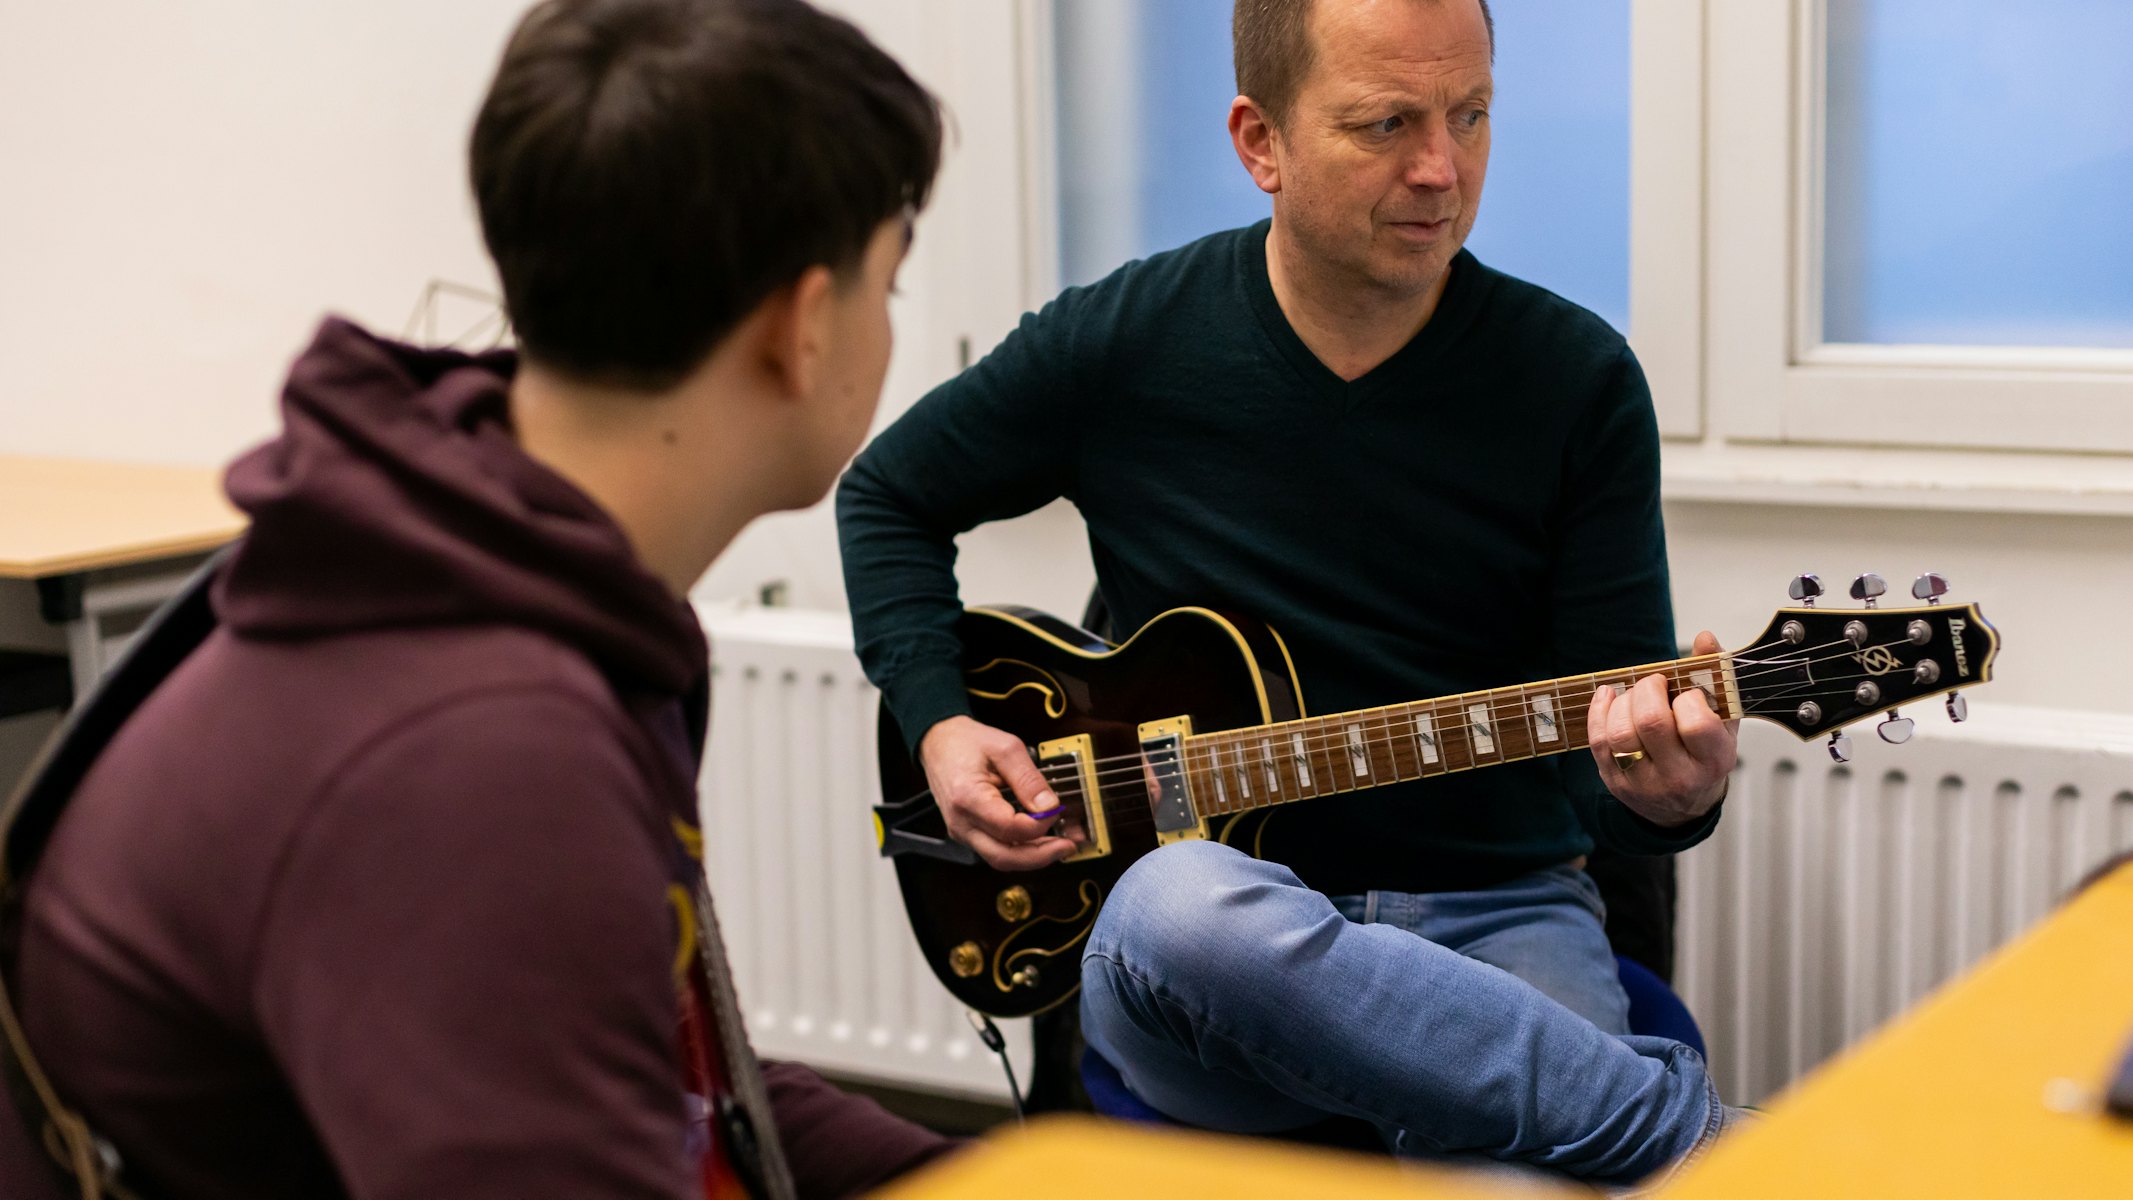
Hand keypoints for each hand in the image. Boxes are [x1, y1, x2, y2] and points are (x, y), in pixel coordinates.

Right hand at [918, 715, 1077, 870]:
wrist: (939, 742)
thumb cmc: (966, 742)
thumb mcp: (1005, 748)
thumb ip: (1029, 778)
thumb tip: (1049, 805)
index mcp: (968, 798)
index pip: (1009, 828)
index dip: (1039, 824)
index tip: (1056, 810)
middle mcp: (961, 822)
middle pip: (1004, 857)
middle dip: (1041, 856)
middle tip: (1067, 846)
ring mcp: (962, 831)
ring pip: (1000, 859)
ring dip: (1032, 856)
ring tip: (1059, 844)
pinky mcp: (968, 833)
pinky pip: (996, 850)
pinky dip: (1020, 849)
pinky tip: (1040, 840)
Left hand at [1587, 630, 1739, 826]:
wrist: (1683, 808)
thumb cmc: (1703, 756)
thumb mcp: (1721, 721)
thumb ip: (1714, 677)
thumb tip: (1705, 638)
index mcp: (1713, 761)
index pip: (1696, 723)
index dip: (1688, 698)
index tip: (1688, 694)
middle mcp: (1679, 777)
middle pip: (1651, 723)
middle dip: (1648, 690)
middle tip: (1655, 684)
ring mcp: (1644, 783)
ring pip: (1619, 733)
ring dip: (1623, 701)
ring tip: (1635, 695)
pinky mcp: (1615, 783)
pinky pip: (1598, 741)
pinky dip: (1599, 710)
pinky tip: (1609, 696)